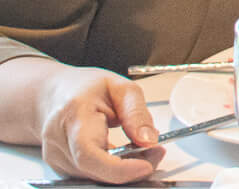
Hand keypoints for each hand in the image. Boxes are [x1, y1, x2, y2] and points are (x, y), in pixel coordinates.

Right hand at [32, 62, 164, 183]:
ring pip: (95, 176)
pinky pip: (92, 175)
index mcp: (74, 116)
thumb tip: (149, 141)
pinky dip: (113, 170)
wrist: (55, 94)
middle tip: (157, 153)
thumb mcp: (122, 88)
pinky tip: (126, 156)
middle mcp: (59, 142)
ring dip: (124, 170)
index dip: (118, 168)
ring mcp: (57, 159)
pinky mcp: (62, 169)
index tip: (146, 166)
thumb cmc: (87, 88)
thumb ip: (137, 114)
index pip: (89, 153)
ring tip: (143, 149)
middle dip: (131, 169)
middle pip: (94, 170)